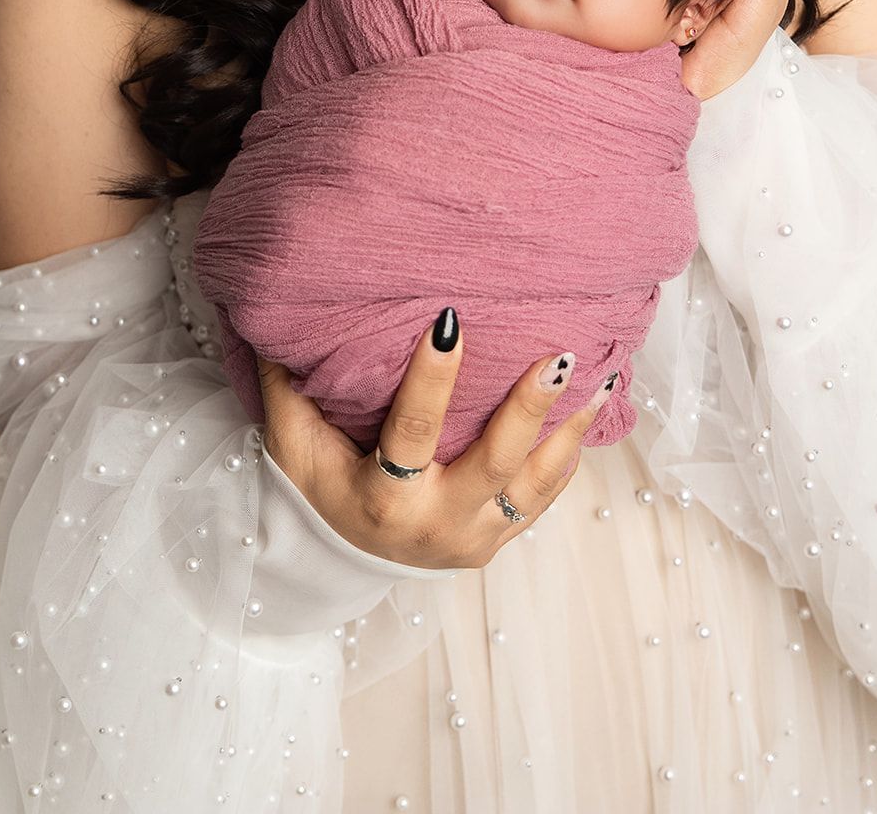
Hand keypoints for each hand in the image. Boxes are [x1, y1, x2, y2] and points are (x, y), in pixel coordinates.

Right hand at [256, 317, 600, 569]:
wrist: (344, 560)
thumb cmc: (321, 486)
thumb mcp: (292, 447)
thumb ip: (287, 385)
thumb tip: (274, 315)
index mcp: (381, 496)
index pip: (412, 430)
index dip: (432, 378)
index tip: (451, 320)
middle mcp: (434, 523)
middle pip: (494, 463)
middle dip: (528, 409)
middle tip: (559, 356)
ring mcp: (473, 536)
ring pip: (535, 484)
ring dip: (570, 430)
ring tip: (602, 376)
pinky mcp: (497, 540)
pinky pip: (543, 500)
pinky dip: (569, 456)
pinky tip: (590, 413)